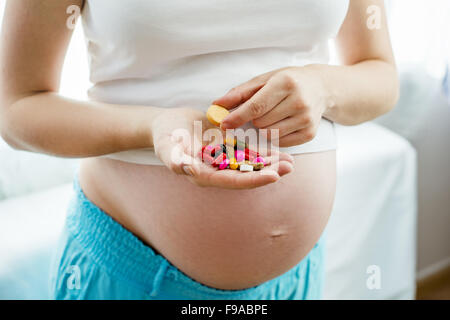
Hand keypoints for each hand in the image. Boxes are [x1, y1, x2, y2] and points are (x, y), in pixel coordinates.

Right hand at [151, 108, 294, 188]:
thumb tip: (185, 167)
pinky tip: (280, 154)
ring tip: (290, 162)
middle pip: (245, 175)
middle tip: (289, 168)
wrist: (168, 124)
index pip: (230, 180)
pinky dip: (264, 154)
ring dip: (269, 164)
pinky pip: (248, 154)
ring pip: (250, 165)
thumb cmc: (164, 136)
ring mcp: (223, 161)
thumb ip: (175, 158)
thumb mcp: (166, 146)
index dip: (251, 180)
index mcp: (203, 174)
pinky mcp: (228, 150)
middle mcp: (216, 171)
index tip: (272, 176)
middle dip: (267, 172)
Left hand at [213, 66, 332, 146]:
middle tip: (262, 110)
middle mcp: (299, 101)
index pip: (256, 106)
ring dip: (264, 128)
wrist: (321, 87)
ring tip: (273, 115)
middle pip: (261, 123)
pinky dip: (275, 136)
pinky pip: (281, 142)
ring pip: (269, 134)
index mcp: (286, 83)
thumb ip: (239, 93)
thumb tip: (216, 105)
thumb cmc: (287, 81)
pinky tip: (282, 122)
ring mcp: (306, 119)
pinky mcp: (310, 133)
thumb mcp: (264, 80)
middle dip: (254, 120)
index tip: (223, 124)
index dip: (237, 117)